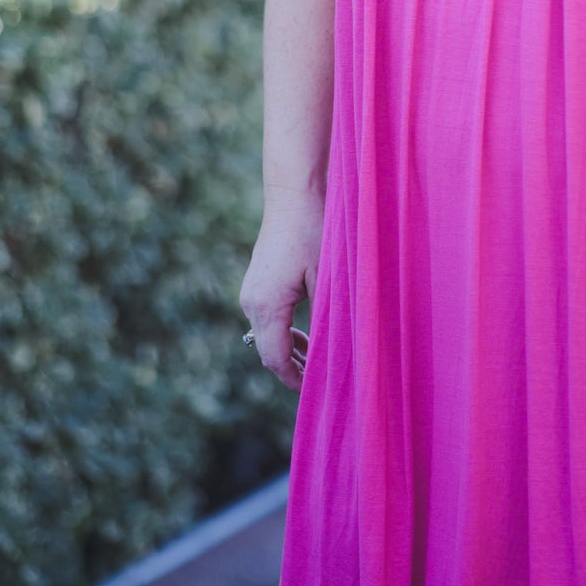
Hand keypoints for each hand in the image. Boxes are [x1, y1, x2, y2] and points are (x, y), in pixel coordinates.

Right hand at [239, 189, 323, 392]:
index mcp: (266, 305)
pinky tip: (307, 335)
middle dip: (293, 368)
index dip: (294, 379)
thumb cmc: (315, 230)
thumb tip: (334, 351)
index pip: (275, 358)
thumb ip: (327, 316)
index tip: (316, 392)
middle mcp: (251, 301)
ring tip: (317, 362)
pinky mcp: (257, 281)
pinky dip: (285, 331)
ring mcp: (251, 290)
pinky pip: (268, 317)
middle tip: (322, 382)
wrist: (295, 193)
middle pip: (268, 350)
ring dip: (291, 349)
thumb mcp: (327, 276)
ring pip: (267, 334)